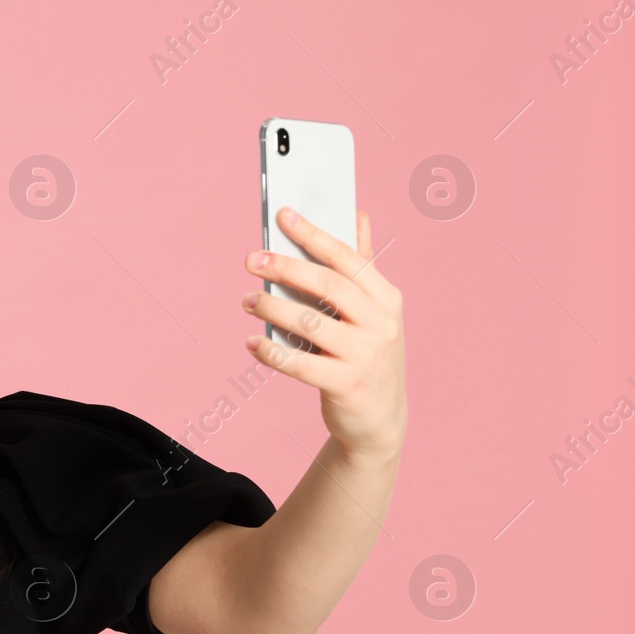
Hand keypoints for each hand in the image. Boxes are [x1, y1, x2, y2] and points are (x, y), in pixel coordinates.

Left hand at [242, 207, 406, 460]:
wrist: (380, 418)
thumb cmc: (367, 353)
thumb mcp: (373, 311)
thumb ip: (362, 265)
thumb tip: (358, 215)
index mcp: (387, 298)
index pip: (348, 257)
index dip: (314, 234)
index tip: (283, 215)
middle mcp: (381, 324)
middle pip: (328, 285)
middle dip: (286, 268)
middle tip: (252, 260)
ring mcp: (365, 356)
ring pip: (309, 323)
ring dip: (271, 308)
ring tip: (247, 300)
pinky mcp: (346, 385)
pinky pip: (298, 363)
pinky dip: (270, 351)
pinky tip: (252, 342)